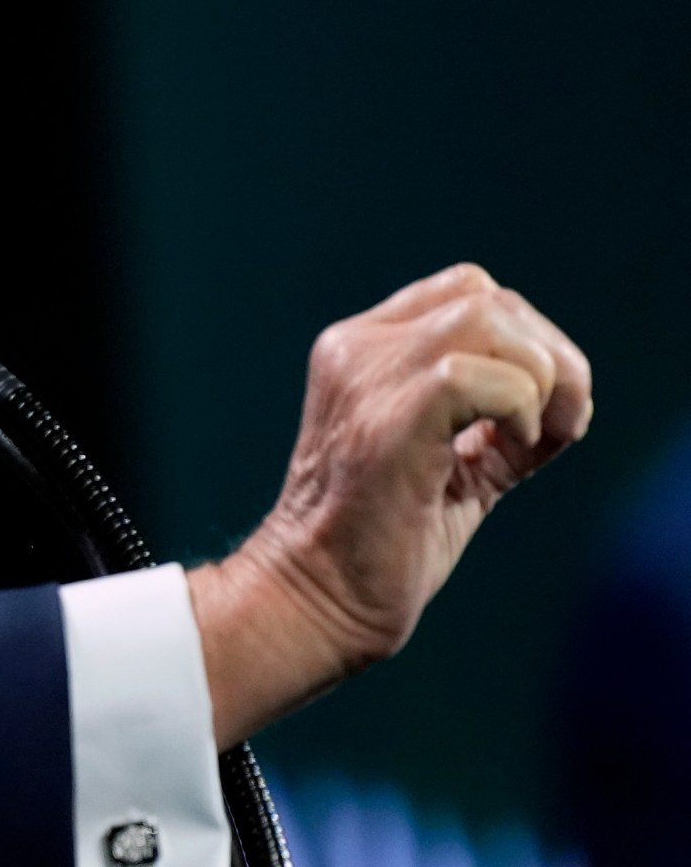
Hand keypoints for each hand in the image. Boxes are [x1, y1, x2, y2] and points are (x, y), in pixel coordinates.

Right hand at [187, 262, 591, 746]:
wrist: (319, 597)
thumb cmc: (383, 542)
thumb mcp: (447, 456)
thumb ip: (490, 414)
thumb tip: (569, 392)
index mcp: (359, 350)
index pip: (468, 292)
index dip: (524, 341)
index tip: (528, 417)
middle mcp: (355, 349)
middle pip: (488, 297)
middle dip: (549, 358)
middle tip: (548, 431)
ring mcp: (366, 377)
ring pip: (491, 320)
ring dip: (541, 382)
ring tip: (531, 442)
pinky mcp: (388, 419)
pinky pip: (486, 376)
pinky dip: (522, 412)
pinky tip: (508, 455)